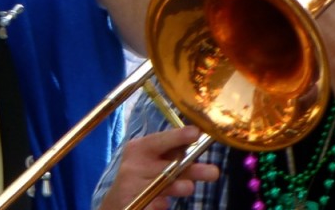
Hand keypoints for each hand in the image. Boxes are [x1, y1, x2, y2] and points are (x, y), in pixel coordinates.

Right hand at [98, 126, 218, 209]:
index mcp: (138, 148)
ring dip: (178, 186)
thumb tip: (198, 139)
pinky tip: (164, 203)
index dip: (178, 136)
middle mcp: (134, 165)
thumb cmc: (141, 175)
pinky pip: (153, 204)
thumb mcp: (151, 160)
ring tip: (190, 187)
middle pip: (166, 166)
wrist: (120, 201)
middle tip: (214, 171)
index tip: (196, 132)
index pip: (160, 140)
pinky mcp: (133, 204)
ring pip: (162, 185)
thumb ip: (171, 154)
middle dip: (190, 169)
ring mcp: (132, 185)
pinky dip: (160, 203)